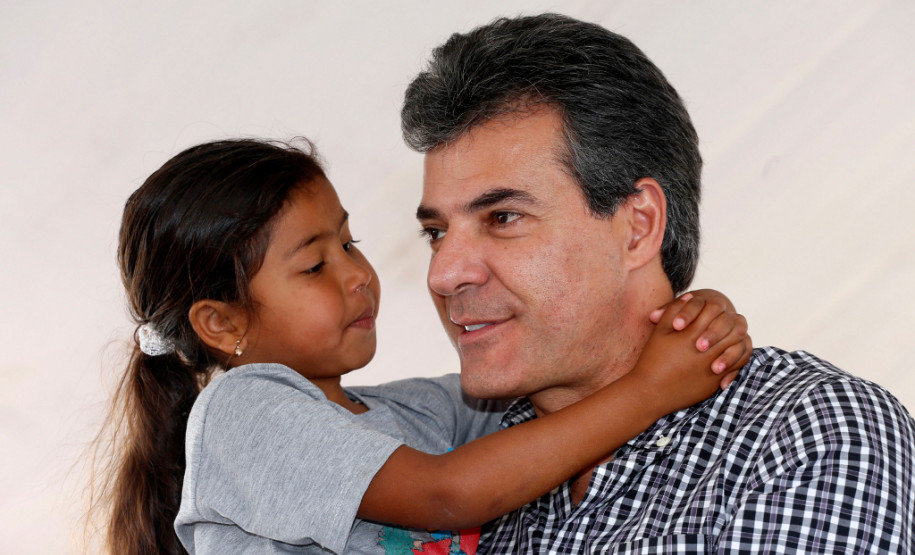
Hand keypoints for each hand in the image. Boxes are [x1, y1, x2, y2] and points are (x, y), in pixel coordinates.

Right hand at [631, 291, 750, 415]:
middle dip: (731, 320)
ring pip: (737, 345)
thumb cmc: (653, 359)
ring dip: (737, 337)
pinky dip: (737, 355)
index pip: (713, 312)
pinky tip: (731, 351)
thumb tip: (690, 296)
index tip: (712, 308)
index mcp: (691, 334)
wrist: (650, 391)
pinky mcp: (716, 381)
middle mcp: (705, 350)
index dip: (715, 308)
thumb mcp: (660, 331)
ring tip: (731, 333)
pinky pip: (737, 365)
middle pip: (730, 327)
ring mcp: (712, 366)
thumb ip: (674, 310)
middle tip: (728, 318)